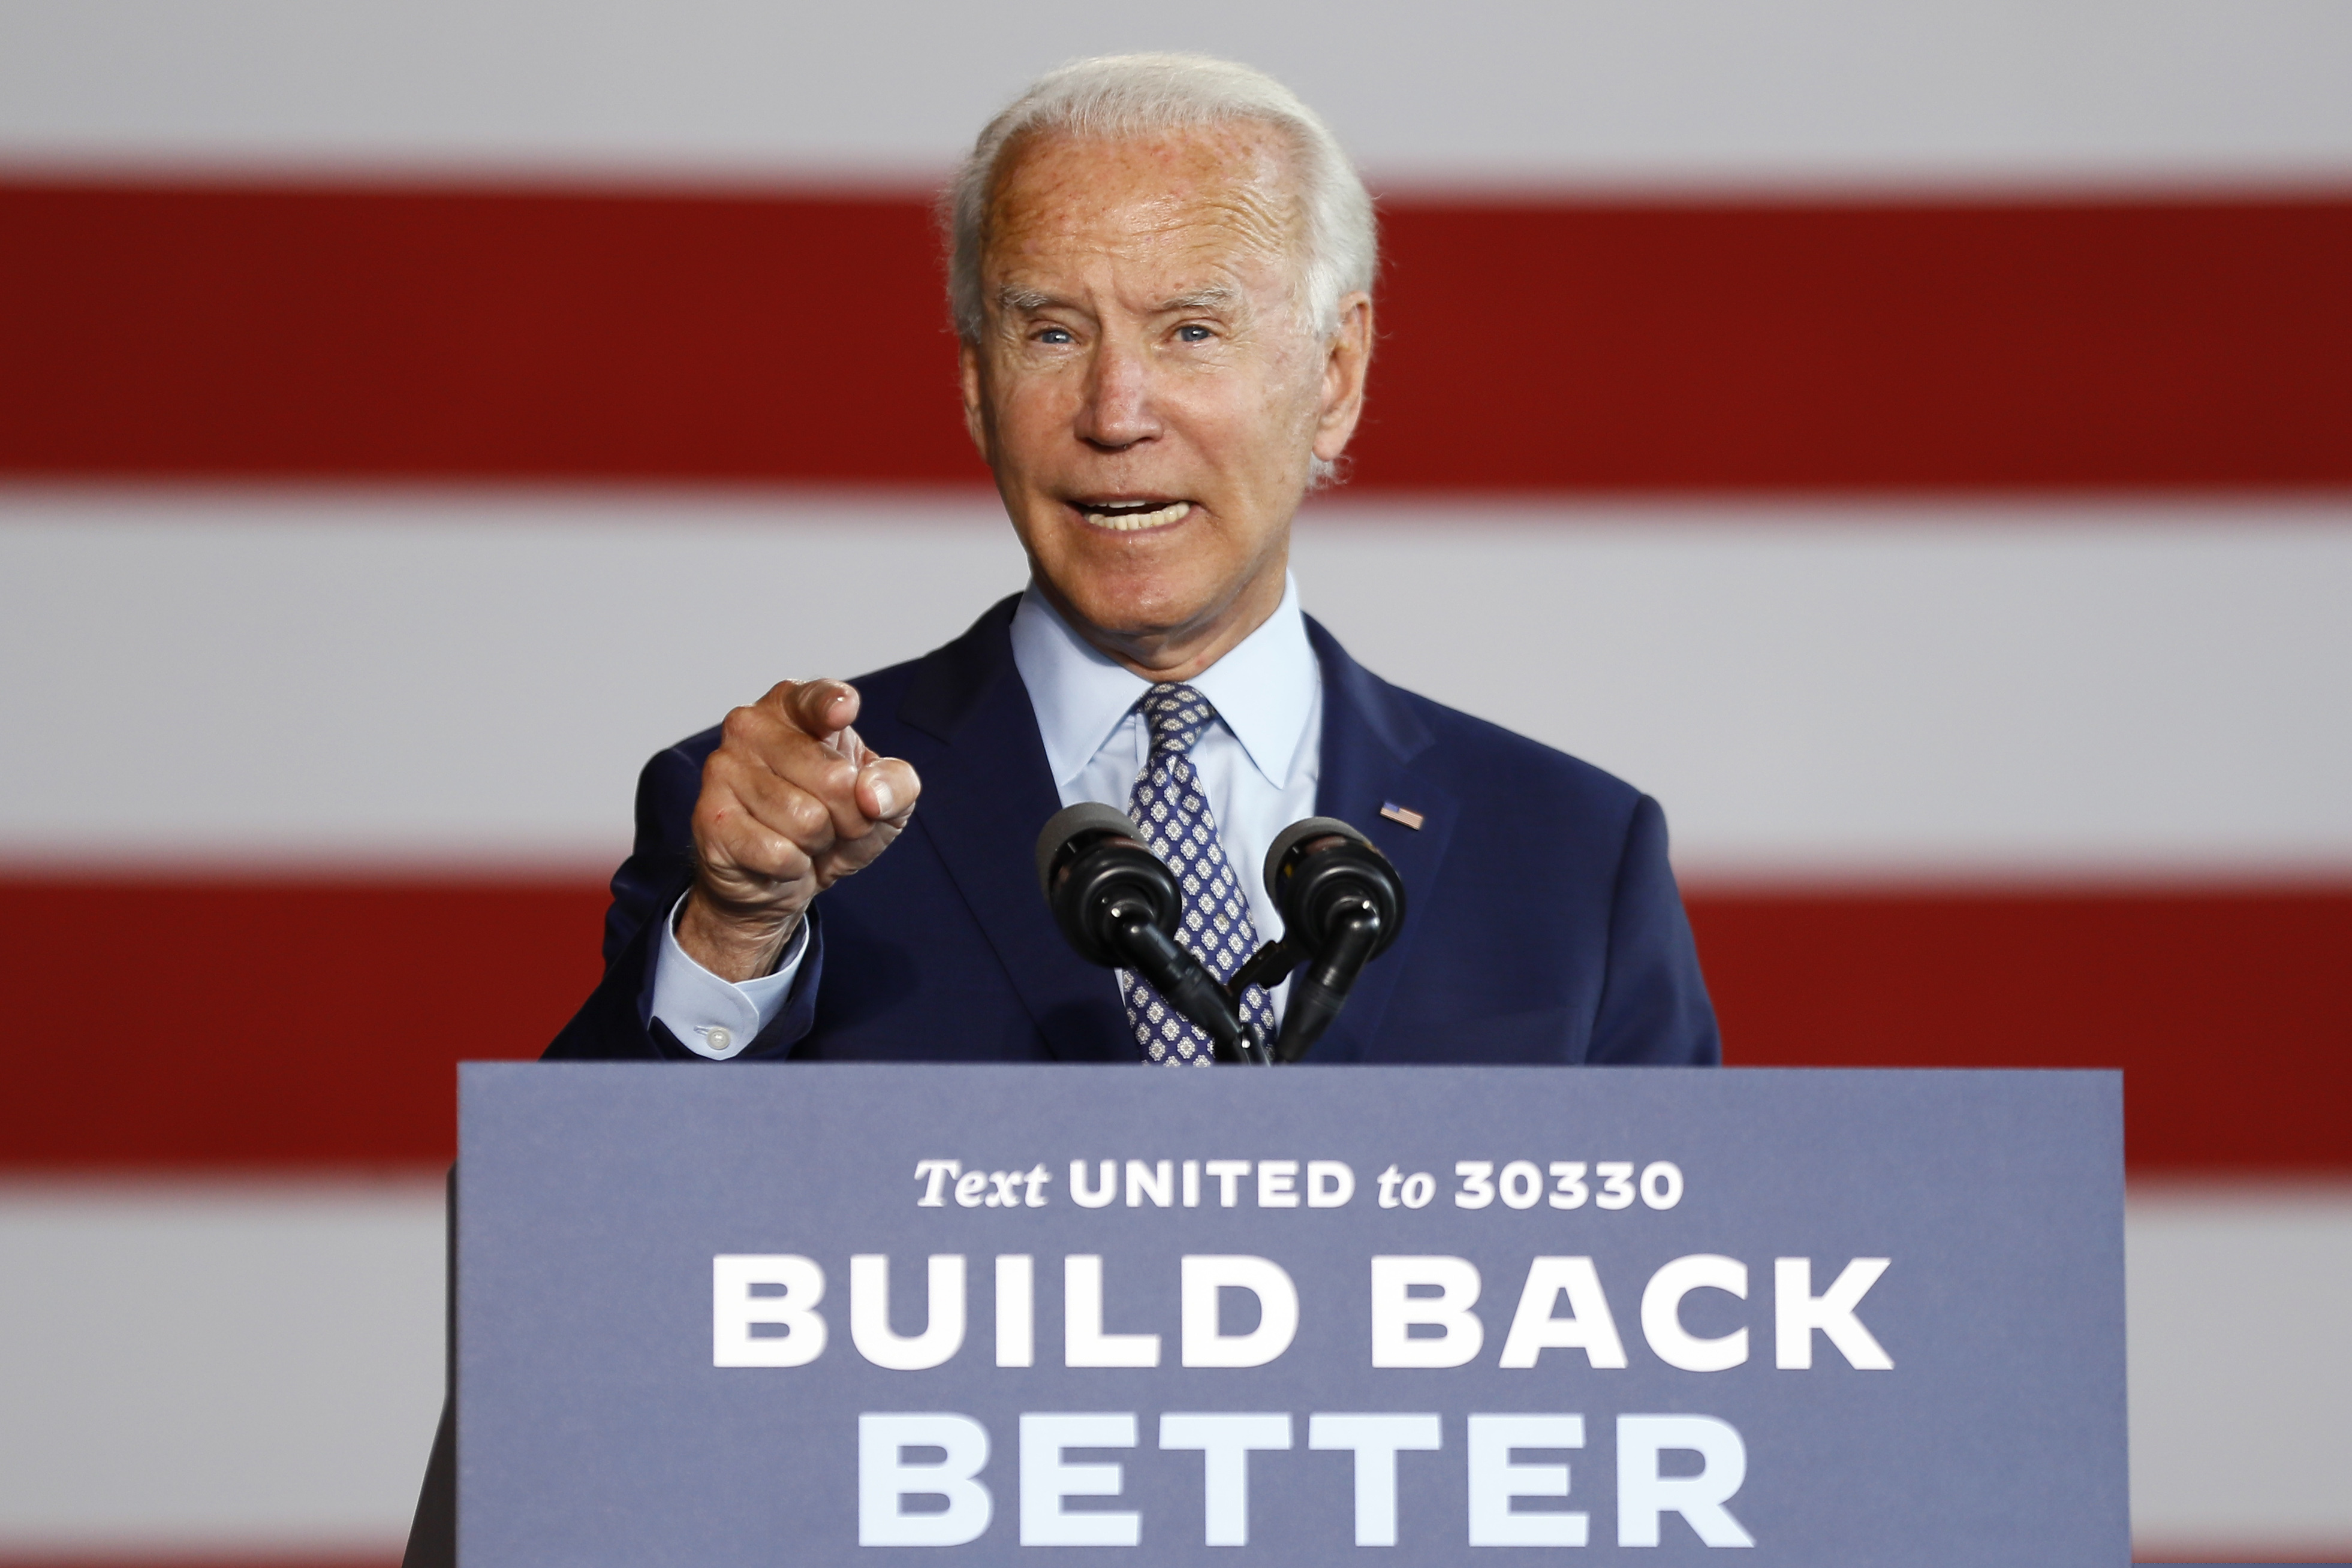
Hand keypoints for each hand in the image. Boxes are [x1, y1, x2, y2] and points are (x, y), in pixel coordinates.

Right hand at [678, 679, 919, 981]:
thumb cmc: (832, 822)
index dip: (834, 705)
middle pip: (833, 779)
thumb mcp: (885, 801)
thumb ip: (897, 784)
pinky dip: (792, 867)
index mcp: (793, 706)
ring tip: (802, 838)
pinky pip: (778, 853)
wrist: (781, 877)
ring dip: (817, 843)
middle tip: (832, 821)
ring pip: (806, 820)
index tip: (844, 711)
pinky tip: (778, 858)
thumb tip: (871, 795)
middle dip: (850, 816)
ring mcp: (724, 768)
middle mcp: (751, 725)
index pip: (817, 697)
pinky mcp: (710, 817)